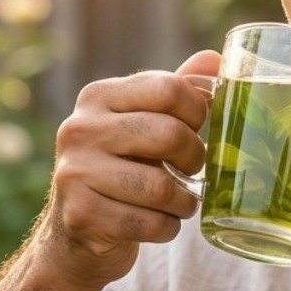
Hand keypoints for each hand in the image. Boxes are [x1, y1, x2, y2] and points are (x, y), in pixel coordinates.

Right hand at [37, 49, 220, 288]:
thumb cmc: (123, 164)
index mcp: (98, 95)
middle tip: (193, 168)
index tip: (199, 128)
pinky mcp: (79, 216)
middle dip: (195, 157)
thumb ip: (177, 89)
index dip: (199, 111)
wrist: (76, 231)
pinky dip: (167, 227)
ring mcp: (74, 173)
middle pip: (169, 134)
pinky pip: (147, 222)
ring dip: (184, 201)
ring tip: (182, 201)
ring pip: (160, 186)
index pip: (169, 89)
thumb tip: (215, 59)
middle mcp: (79, 129)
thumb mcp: (144, 120)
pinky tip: (162, 223)